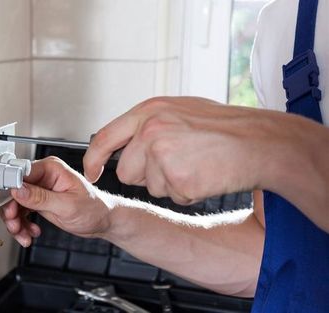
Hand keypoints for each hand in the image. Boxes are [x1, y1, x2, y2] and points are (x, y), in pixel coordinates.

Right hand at [0, 157, 111, 246]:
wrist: (102, 221)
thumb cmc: (93, 208)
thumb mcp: (66, 205)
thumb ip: (40, 198)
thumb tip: (19, 189)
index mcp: (51, 168)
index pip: (21, 173)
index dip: (11, 189)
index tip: (7, 204)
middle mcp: (43, 177)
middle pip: (14, 191)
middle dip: (12, 211)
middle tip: (15, 224)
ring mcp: (39, 190)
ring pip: (14, 204)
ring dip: (16, 222)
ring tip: (23, 234)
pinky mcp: (38, 202)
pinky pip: (21, 213)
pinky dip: (22, 226)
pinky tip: (30, 233)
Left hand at [84, 96, 288, 204]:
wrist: (261, 141)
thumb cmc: (225, 127)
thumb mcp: (180, 111)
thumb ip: (149, 124)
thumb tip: (125, 143)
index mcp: (149, 110)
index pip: (104, 138)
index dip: (94, 159)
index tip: (92, 172)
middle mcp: (150, 129)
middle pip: (127, 172)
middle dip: (147, 175)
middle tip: (181, 161)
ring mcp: (162, 153)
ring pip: (150, 187)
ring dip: (172, 184)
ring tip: (197, 164)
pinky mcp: (177, 177)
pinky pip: (174, 197)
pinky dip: (190, 193)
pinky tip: (207, 175)